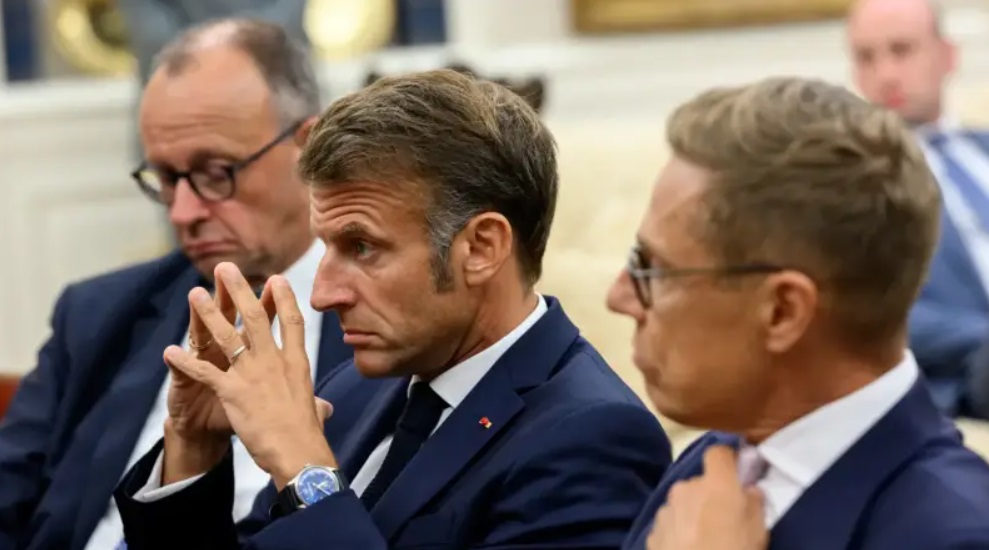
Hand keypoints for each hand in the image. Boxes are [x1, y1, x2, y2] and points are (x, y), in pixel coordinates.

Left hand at [164, 262, 335, 488]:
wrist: (298, 452)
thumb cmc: (308, 434)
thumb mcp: (315, 411)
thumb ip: (317, 405)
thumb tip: (323, 409)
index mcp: (296, 363)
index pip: (292, 322)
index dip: (283, 298)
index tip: (276, 278)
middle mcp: (274, 362)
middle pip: (256, 318)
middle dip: (239, 291)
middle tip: (226, 269)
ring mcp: (253, 374)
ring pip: (227, 336)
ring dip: (208, 313)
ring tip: (195, 293)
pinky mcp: (233, 392)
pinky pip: (204, 372)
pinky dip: (185, 362)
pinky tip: (170, 351)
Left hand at [646, 446, 767, 549]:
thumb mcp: (758, 533)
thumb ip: (754, 504)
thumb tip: (749, 490)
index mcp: (714, 484)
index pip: (718, 453)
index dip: (728, 461)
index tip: (737, 475)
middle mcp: (685, 488)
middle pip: (700, 482)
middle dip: (710, 496)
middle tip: (724, 520)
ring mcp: (665, 509)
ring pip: (683, 503)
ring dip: (692, 514)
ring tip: (704, 541)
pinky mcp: (652, 531)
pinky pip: (670, 523)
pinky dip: (678, 531)